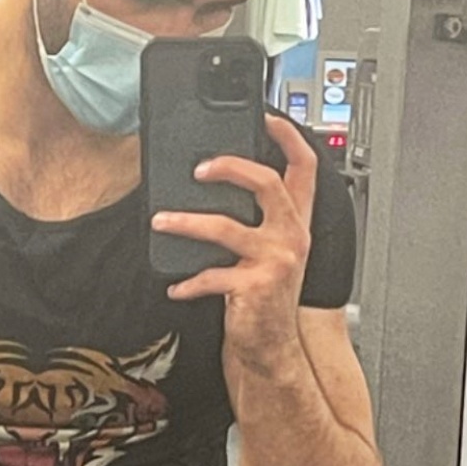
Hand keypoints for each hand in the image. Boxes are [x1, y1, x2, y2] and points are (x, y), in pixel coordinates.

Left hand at [149, 114, 316, 361]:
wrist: (272, 348)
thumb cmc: (264, 299)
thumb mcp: (268, 253)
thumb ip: (255, 220)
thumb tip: (213, 187)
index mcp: (297, 222)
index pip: (305, 167)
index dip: (288, 136)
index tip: (266, 116)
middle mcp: (291, 237)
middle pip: (267, 183)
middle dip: (230, 167)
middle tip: (199, 169)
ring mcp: (275, 262)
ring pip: (226, 227)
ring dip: (186, 222)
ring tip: (161, 221)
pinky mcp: (254, 287)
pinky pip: (212, 275)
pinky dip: (188, 282)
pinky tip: (176, 286)